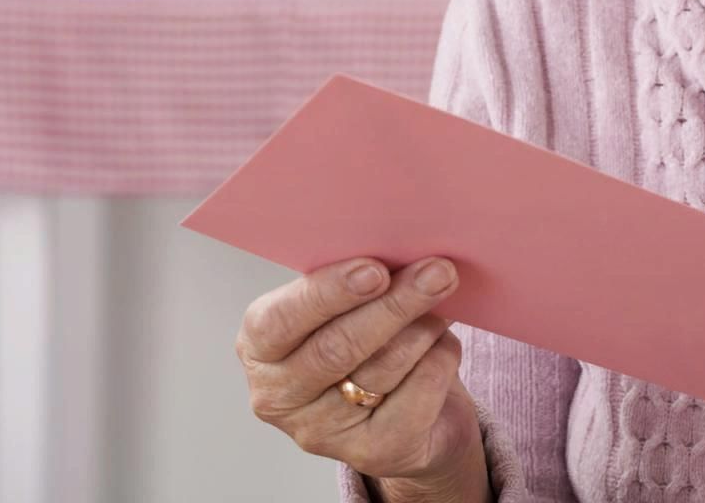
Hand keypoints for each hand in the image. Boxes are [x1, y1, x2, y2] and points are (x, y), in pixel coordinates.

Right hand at [236, 256, 490, 498]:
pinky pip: (418, 394)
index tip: (374, 269)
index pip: (281, 321)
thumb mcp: (345, 307)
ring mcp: (322, 433)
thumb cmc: (368, 338)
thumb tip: (403, 250)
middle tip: (437, 271)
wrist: (407, 411)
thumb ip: (356, 282)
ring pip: (383, 368)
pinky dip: (439, 358)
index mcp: (260, 347)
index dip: (329, 294)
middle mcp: (280, 396)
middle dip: (394, 304)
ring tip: (444, 296)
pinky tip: (443, 342)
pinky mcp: (373, 453)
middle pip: (338, 348)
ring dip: (423, 326)